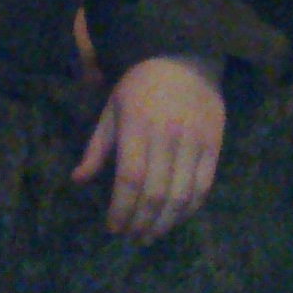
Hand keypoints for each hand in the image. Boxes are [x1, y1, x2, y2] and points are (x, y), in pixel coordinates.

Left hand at [73, 56, 224, 241]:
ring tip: (150, 235)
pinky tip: (175, 219)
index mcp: (137, 126)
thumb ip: (97, 148)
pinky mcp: (215, 145)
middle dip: (141, 222)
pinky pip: (203, 187)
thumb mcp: (112, 109)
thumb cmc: (140, 84)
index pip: (130, 179)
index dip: (121, 209)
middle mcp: (167, 136)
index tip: (113, 227)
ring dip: (165, 223)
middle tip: (131, 237)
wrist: (186, 56)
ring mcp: (195, 141)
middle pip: (156, 193)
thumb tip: (77, 181)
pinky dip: (189, 209)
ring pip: (181, 195)